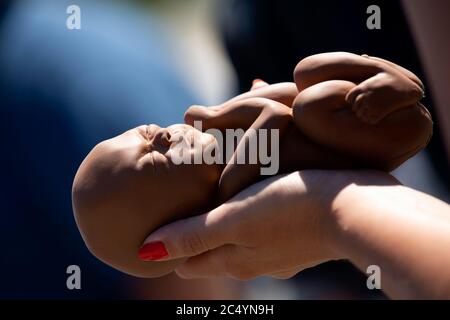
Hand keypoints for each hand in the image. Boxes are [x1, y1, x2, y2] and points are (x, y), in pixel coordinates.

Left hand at [138, 170, 396, 279]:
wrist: (355, 210)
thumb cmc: (291, 210)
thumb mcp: (234, 220)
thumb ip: (192, 235)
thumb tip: (145, 252)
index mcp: (233, 259)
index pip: (190, 260)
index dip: (172, 246)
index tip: (160, 227)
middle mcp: (254, 261)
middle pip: (213, 250)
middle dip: (196, 232)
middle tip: (183, 207)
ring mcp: (279, 252)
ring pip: (240, 238)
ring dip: (225, 222)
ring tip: (214, 200)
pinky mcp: (300, 237)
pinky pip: (264, 228)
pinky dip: (251, 216)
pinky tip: (254, 199)